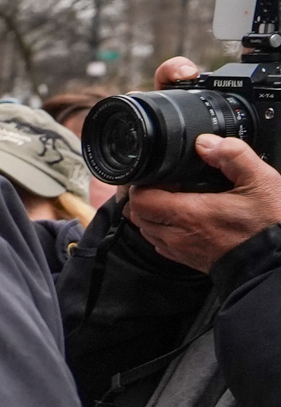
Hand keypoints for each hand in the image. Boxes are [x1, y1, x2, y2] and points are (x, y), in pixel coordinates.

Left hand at [130, 131, 280, 272]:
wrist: (276, 263)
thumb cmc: (269, 225)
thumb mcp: (260, 181)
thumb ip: (233, 156)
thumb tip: (206, 143)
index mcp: (188, 214)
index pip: (140, 199)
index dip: (144, 184)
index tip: (162, 175)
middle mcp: (177, 235)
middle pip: (138, 214)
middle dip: (146, 197)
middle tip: (167, 185)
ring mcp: (181, 251)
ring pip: (147, 230)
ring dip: (153, 214)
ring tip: (176, 199)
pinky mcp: (188, 260)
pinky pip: (161, 244)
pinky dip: (163, 230)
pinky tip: (184, 219)